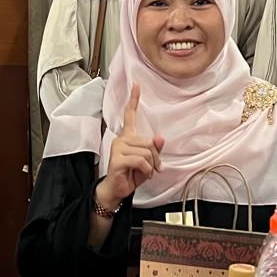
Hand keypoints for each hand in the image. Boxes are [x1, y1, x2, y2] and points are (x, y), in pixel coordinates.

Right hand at [96, 84, 165, 210]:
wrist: (117, 191)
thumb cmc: (131, 175)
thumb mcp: (148, 162)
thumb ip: (154, 150)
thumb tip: (160, 138)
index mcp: (128, 137)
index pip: (130, 115)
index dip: (133, 99)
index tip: (136, 85)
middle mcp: (121, 139)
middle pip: (149, 142)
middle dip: (156, 158)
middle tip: (153, 169)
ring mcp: (117, 148)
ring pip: (147, 152)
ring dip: (151, 166)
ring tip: (145, 172)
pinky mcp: (117, 159)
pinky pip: (140, 160)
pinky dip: (146, 170)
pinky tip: (141, 174)